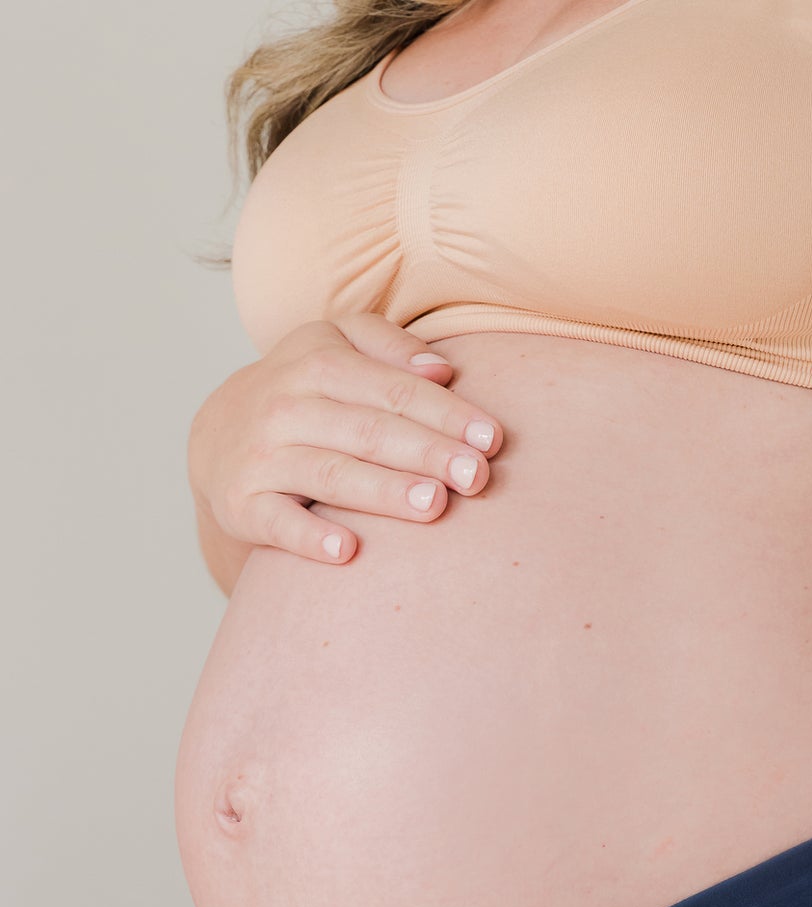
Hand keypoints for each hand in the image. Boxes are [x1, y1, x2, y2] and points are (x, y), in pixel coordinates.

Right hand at [187, 314, 504, 565]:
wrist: (216, 440)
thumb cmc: (304, 393)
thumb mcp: (336, 347)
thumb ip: (389, 347)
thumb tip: (443, 369)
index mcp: (319, 362)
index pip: (393, 389)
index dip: (445, 413)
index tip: (492, 439)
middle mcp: (287, 406)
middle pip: (369, 431)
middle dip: (426, 453)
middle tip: (476, 476)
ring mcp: (262, 456)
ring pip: (331, 473)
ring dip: (383, 491)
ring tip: (434, 504)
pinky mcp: (242, 503)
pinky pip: (278, 521)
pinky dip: (309, 537)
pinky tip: (346, 551)